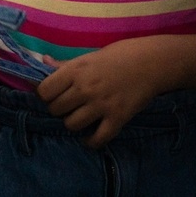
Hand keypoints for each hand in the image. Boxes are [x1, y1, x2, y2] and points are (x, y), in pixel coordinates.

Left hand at [37, 38, 170, 147]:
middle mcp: (84, 89)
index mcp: (75, 70)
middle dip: (58, 109)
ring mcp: (101, 105)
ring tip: (79, 118)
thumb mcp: (88, 56)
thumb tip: (43, 62)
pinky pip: (97, 138)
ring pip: (71, 124)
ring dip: (73, 123)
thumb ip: (65, 65)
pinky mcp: (118, 118)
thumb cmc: (119, 55)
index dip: (45, 95)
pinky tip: (89, 137)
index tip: (51, 95)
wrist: (152, 63)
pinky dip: (91, 141)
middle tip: (67, 107)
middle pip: (56, 109)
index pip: (44, 91)